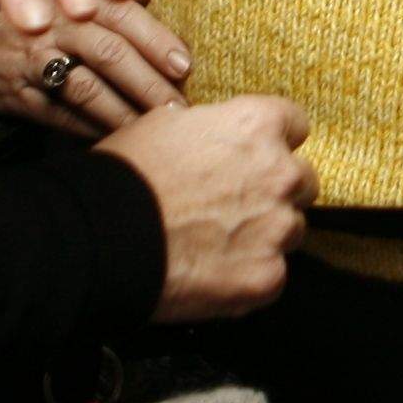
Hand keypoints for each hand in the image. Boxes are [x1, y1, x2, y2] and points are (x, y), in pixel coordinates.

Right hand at [0, 0, 195, 136]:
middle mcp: (52, 22)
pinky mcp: (16, 93)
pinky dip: (91, 128)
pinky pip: (60, 115)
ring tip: (154, 128)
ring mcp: (31, 58)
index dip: (156, 39)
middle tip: (178, 107)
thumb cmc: (36, 18)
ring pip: (85, 87)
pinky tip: (119, 138)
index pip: (122, 13)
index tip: (184, 65)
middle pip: (108, 51)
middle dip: (148, 82)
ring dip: (124, 111)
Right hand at [104, 93, 314, 319]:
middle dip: (276, 190)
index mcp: (255, 126)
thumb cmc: (124, 177)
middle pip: (302, 180)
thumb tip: (209, 131)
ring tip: (220, 243)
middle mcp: (279, 173)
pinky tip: (215, 273)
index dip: (273, 141)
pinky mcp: (267, 277)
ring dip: (266, 234)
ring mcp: (277, 228)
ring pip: (291, 229)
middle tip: (236, 204)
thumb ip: (205, 126)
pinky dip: (250, 275)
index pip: (295, 124)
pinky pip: (273, 274)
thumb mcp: (160, 125)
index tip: (257, 155)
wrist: (101, 239)